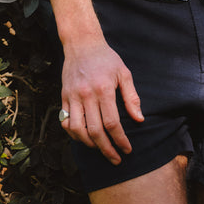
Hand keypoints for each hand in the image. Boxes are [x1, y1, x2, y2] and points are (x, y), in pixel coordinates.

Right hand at [60, 37, 142, 163]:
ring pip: (77, 130)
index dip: (120, 139)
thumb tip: (139, 119)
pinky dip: (74, 134)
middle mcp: (86, 94)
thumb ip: (132, 97)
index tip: (127, 149)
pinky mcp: (64, 97)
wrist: (82, 44)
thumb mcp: (124, 73)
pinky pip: (65, 122)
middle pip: (95, 131)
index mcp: (104, 89)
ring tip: (100, 149)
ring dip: (89, 144)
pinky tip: (84, 138)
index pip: (112, 123)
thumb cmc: (106, 59)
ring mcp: (73, 96)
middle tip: (116, 159)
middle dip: (106, 149)